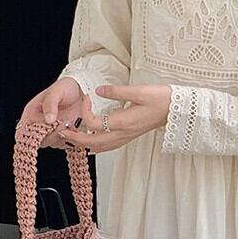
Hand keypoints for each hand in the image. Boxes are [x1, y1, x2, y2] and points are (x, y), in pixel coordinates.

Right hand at [19, 77, 84, 148]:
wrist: (82, 90)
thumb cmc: (66, 87)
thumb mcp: (56, 92)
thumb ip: (50, 104)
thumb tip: (48, 120)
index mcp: (32, 114)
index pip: (23, 132)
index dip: (28, 137)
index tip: (41, 133)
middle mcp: (40, 124)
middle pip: (39, 141)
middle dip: (51, 136)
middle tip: (62, 124)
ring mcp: (53, 131)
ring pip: (53, 143)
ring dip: (62, 137)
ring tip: (69, 122)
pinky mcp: (65, 135)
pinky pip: (65, 143)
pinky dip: (70, 139)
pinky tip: (74, 127)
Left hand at [57, 84, 171, 153]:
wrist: (176, 110)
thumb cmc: (161, 100)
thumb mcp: (138, 91)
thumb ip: (116, 91)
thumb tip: (99, 91)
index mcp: (123, 122)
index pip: (94, 123)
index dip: (85, 112)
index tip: (86, 98)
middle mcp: (123, 133)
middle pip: (93, 142)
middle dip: (75, 137)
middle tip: (61, 130)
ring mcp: (126, 137)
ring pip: (100, 147)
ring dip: (84, 144)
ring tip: (71, 137)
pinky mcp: (129, 137)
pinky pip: (109, 146)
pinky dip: (96, 146)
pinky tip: (91, 142)